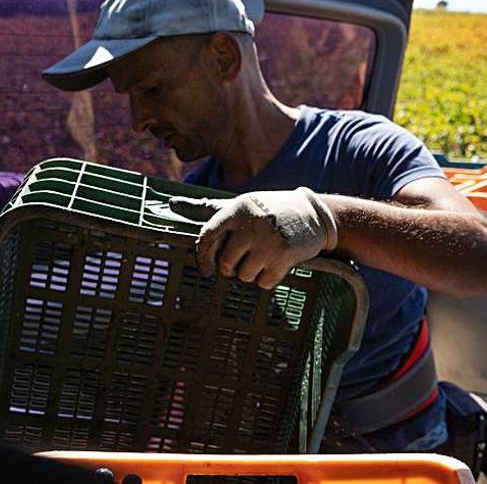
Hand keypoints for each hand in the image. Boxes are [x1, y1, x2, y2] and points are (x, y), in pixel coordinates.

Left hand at [169, 188, 337, 288]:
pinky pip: (264, 283)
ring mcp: (269, 240)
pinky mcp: (286, 256)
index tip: (206, 270)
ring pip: (244, 276)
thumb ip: (209, 208)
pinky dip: (269, 278)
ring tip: (265, 256)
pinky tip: (278, 262)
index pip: (207, 237)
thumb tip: (172, 202)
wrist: (315, 213)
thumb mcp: (242, 204)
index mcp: (237, 209)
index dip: (203, 258)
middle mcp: (251, 223)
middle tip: (246, 259)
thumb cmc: (271, 210)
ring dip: (252, 272)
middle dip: (232, 267)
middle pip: (225, 263)